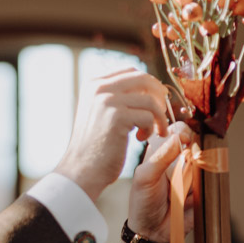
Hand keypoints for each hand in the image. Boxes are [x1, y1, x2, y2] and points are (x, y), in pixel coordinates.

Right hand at [53, 69, 169, 200]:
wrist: (81, 169)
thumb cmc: (95, 146)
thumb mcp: (99, 112)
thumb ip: (115, 96)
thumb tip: (146, 84)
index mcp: (93, 84)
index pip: (131, 72)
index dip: (149, 85)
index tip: (156, 101)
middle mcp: (98, 87)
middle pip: (143, 79)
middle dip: (159, 96)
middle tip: (162, 114)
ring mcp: (107, 100)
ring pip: (150, 99)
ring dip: (158, 117)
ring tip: (154, 131)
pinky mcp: (117, 116)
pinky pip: (148, 116)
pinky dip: (151, 128)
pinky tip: (140, 138)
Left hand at [122, 124, 194, 242]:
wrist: (153, 233)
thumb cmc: (143, 204)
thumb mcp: (144, 178)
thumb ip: (160, 157)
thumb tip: (178, 137)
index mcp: (160, 153)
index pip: (176, 131)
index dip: (183, 131)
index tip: (184, 139)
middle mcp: (177, 161)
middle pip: (196, 142)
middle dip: (195, 150)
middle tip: (189, 160)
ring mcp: (191, 175)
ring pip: (205, 160)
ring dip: (200, 169)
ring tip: (186, 185)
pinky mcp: (201, 189)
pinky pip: (211, 179)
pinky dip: (205, 183)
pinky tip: (193, 194)